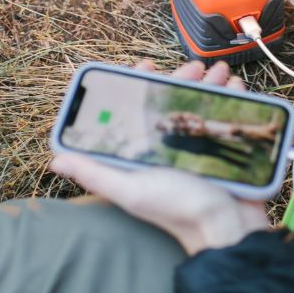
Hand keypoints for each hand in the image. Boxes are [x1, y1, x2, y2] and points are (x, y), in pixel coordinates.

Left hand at [50, 59, 271, 254]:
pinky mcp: (224, 151)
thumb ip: (96, 174)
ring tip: (221, 72)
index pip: (137, 110)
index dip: (140, 85)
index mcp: (144, 153)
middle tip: (195, 67)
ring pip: (202, 106)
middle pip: (174, 102)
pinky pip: (227, 118)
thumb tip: (56, 161)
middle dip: (183, 79)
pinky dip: (233, 99)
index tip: (148, 65)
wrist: (226, 227)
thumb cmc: (177, 211)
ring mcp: (198, 148)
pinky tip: (237, 87)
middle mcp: (169, 148)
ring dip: (212, 84)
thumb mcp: (132, 191)